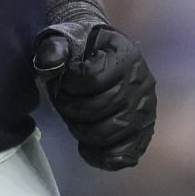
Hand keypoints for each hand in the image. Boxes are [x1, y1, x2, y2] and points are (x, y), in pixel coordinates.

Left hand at [33, 0, 155, 169]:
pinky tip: (86, 148)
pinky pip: (126, 154)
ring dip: (82, 132)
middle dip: (72, 110)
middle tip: (63, 104)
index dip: (69, 85)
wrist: (104, 55)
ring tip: (73, 120)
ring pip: (110, 134)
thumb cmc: (84, 48)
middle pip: (100, 109)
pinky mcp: (144, 132)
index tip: (62, 82)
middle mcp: (141, 85)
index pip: (92, 78)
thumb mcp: (68, 38)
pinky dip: (103, 156)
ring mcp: (146, 111)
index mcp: (125, 56)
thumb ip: (55, 48)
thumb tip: (48, 64)